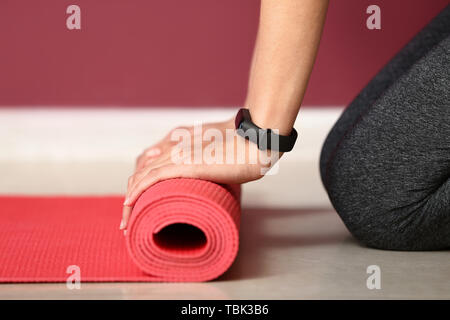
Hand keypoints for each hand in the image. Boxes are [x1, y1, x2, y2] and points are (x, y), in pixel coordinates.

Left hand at [119, 118, 280, 231]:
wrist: (256, 141)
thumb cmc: (246, 147)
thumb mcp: (222, 152)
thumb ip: (206, 160)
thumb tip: (201, 173)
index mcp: (183, 143)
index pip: (152, 162)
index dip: (142, 181)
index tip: (140, 201)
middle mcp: (176, 147)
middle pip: (143, 171)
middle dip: (132, 194)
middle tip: (128, 217)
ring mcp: (179, 155)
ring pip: (144, 176)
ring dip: (131, 199)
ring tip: (126, 220)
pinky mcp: (184, 164)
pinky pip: (153, 178)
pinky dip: (138, 191)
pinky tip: (129, 203)